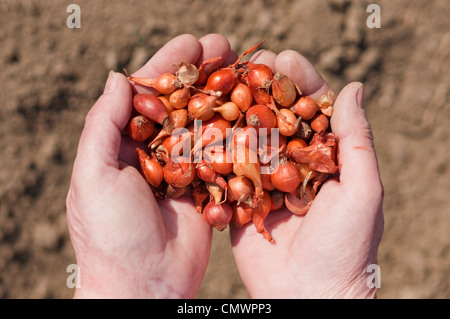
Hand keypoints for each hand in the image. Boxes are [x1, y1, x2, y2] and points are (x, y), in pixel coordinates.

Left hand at [66, 34, 234, 297]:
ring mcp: (184, 169)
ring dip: (223, 94)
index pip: (145, 95)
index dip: (167, 67)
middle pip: (180, 103)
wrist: (144, 284)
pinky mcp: (208, 187)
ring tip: (245, 66)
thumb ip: (103, 125)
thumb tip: (119, 77)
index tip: (190, 43)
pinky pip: (223, 155)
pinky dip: (237, 131)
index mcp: (123, 145)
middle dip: (202, 73)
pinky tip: (254, 108)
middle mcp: (155, 153)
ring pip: (205, 124)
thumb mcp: (94, 175)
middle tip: (224, 44)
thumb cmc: (110, 233)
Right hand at [230, 50, 383, 297]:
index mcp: (326, 158)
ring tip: (223, 85)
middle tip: (250, 61)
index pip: (313, 110)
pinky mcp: (240, 200)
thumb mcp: (362, 190)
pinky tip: (205, 124)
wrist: (309, 296)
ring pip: (249, 139)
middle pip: (278, 117)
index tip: (286, 58)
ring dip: (238, 111)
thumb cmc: (345, 246)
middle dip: (264, 88)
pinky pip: (227, 171)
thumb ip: (356, 140)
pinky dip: (217, 149)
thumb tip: (354, 87)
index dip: (300, 82)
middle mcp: (294, 165)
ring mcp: (265, 182)